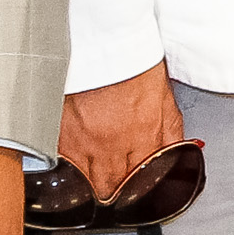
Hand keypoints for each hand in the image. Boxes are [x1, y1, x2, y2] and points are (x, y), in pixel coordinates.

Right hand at [57, 61, 183, 197]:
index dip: (137, 189)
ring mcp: (80, 142)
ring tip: (94, 187)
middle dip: (113, 193)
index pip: (141, 179)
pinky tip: (72, 173)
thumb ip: (170, 132)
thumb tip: (177, 153)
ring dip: (91, 187)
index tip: (135, 192)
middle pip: (110, 187)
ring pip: (85, 182)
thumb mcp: (164, 98)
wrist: (102, 42)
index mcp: (141, 135)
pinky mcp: (56, 134)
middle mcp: (109, 144)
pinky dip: (68, 172)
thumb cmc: (134, 63)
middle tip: (114, 192)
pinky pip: (61, 166)